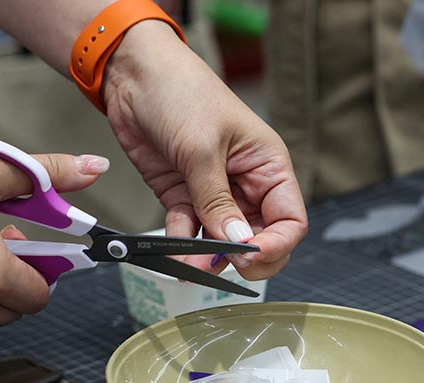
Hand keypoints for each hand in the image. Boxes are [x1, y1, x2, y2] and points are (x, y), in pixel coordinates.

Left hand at [102, 21, 307, 278]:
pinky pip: (188, 232)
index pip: (290, 221)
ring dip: (207, 259)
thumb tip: (236, 242)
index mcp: (268, 167)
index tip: (249, 256)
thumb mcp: (202, 147)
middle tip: (219, 265)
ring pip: (222, 242)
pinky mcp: (184, 197)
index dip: (276, 245)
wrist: (133, 74)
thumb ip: (217, 201)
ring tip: (188, 267)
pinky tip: (173, 256)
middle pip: (260, 238)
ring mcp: (215, 194)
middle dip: (242, 258)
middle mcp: (247, 185)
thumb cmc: (181, 92)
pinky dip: (181, 247)